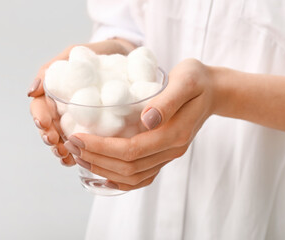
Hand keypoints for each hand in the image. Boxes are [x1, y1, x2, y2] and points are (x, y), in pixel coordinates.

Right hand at [28, 39, 135, 165]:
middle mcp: (64, 108)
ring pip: (64, 139)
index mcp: (55, 93)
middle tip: (57, 146)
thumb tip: (31, 92)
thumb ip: (50, 70)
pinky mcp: (95, 126)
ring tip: (66, 157)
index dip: (40, 118)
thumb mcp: (72, 54)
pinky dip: (79, 153)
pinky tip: (79, 161)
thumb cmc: (95, 54)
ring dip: (62, 150)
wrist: (123, 55)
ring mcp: (78, 119)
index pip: (40, 109)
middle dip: (50, 139)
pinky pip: (84, 142)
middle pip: (49, 128)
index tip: (45, 125)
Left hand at [66, 59, 217, 189]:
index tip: (78, 136)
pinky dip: (119, 179)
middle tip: (71, 144)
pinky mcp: (164, 154)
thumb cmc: (197, 81)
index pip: (133, 150)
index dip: (102, 147)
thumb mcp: (187, 80)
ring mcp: (169, 155)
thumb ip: (168, 100)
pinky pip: (141, 177)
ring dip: (103, 169)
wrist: (212, 91)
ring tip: (79, 156)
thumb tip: (146, 120)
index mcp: (176, 134)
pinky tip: (101, 173)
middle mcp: (172, 150)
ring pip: (133, 176)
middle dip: (96, 158)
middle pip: (129, 167)